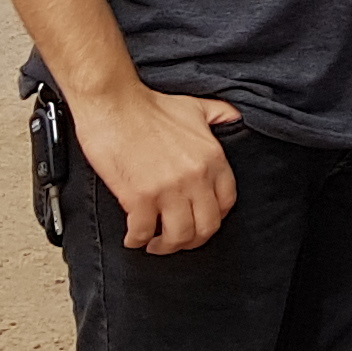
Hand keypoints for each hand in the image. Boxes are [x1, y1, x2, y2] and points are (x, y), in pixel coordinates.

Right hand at [74, 84, 241, 253]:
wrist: (114, 103)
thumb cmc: (150, 106)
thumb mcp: (198, 107)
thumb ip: (222, 116)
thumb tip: (238, 121)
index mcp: (212, 159)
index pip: (227, 203)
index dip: (215, 217)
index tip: (201, 221)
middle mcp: (195, 177)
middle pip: (206, 227)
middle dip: (193, 240)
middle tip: (178, 240)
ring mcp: (168, 190)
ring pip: (178, 237)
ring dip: (166, 247)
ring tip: (155, 244)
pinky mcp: (138, 197)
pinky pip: (143, 233)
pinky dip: (137, 241)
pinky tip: (132, 238)